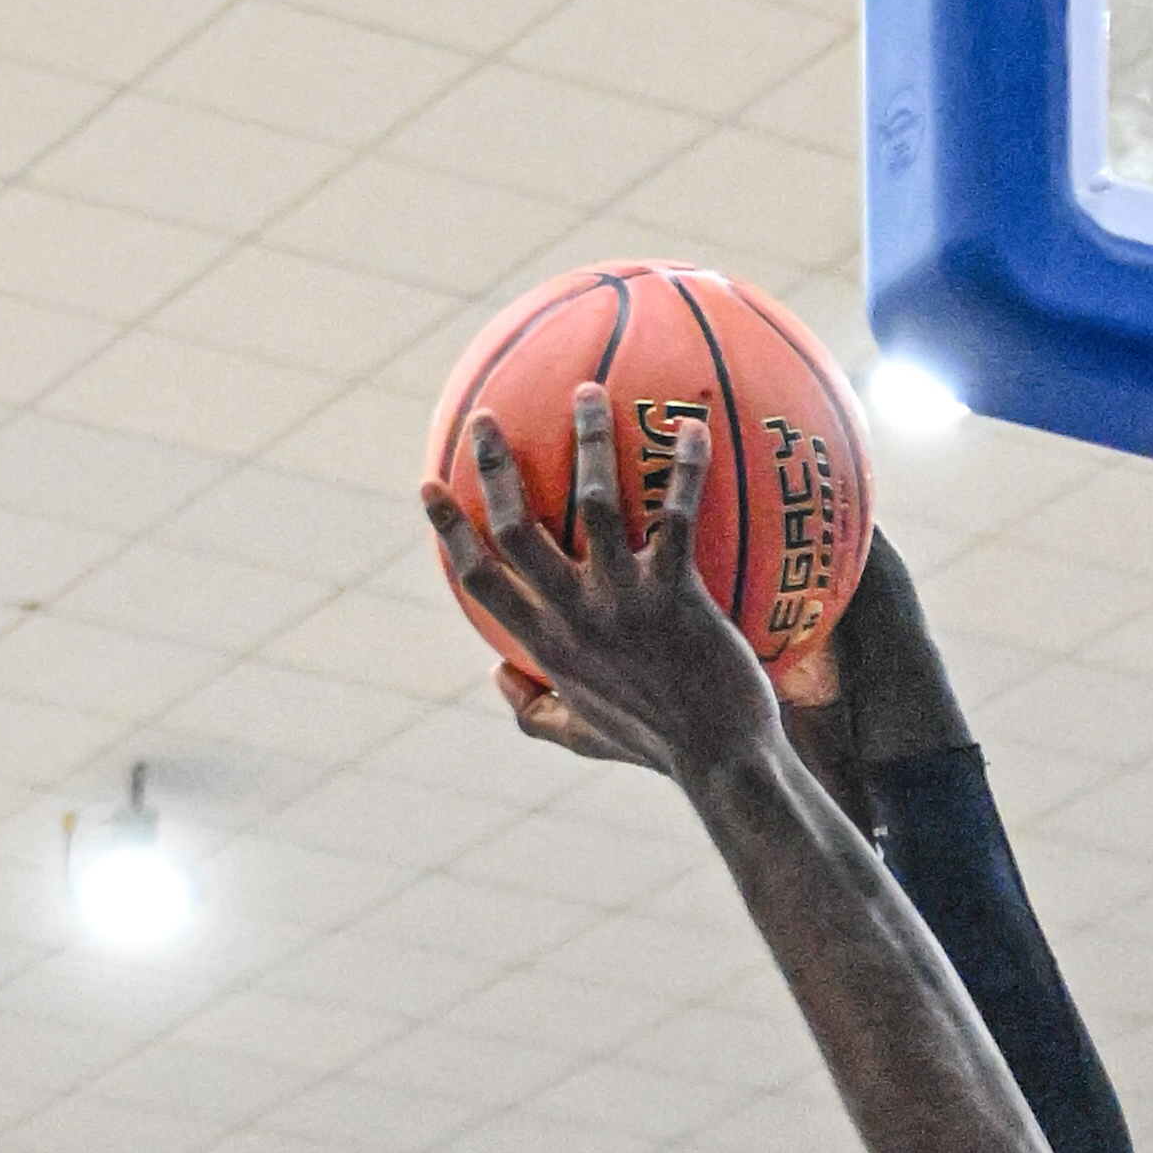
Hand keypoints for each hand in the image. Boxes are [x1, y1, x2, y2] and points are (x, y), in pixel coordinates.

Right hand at [422, 387, 779, 788]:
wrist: (723, 760)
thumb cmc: (658, 745)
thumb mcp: (585, 737)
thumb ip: (534, 711)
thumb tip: (496, 675)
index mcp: (547, 646)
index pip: (481, 581)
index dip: (450, 530)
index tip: (429, 485)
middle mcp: (576, 618)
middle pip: (517, 528)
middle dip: (494, 466)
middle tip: (487, 417)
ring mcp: (625, 603)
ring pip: (593, 502)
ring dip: (589, 439)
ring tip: (588, 392)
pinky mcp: (678, 594)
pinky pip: (677, 515)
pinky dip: (685, 467)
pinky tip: (693, 426)